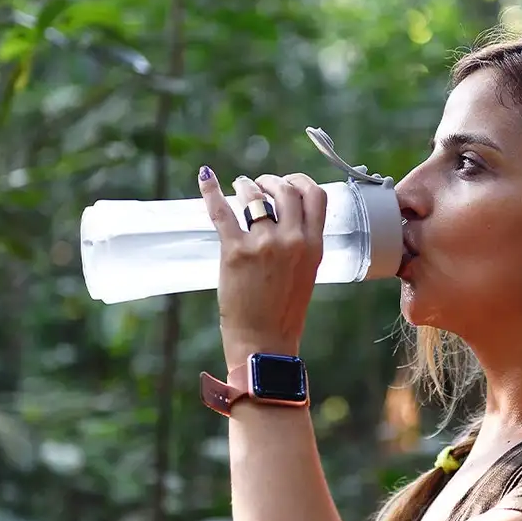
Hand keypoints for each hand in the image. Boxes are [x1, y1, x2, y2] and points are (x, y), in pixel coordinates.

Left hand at [197, 166, 327, 368]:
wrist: (264, 341)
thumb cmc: (284, 312)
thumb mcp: (307, 273)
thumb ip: (302, 243)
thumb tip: (285, 215)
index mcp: (314, 245)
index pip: (315, 195)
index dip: (301, 181)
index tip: (288, 182)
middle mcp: (292, 240)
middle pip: (286, 189)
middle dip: (272, 181)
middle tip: (259, 185)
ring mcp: (264, 244)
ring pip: (255, 196)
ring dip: (247, 186)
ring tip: (240, 187)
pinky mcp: (235, 251)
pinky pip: (222, 212)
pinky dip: (212, 192)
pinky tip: (207, 178)